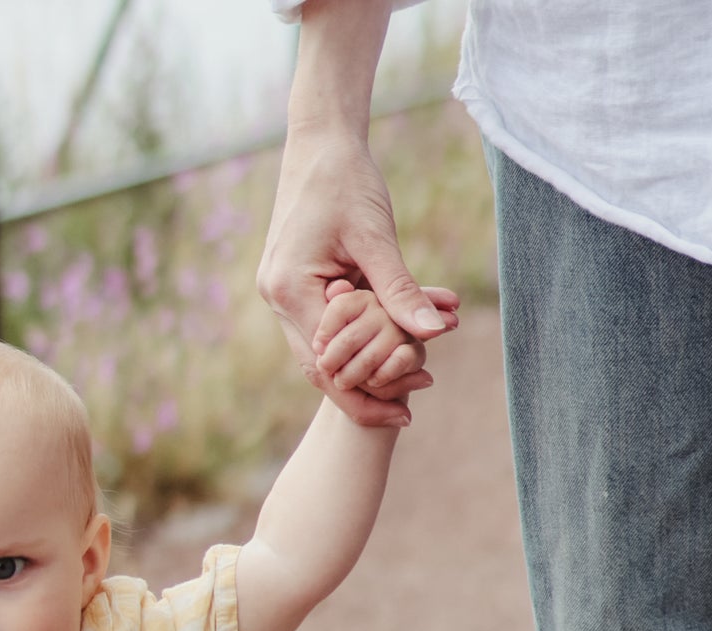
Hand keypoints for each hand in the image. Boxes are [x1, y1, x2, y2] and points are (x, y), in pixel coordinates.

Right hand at [258, 123, 459, 425]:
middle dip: (365, 388)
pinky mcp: (289, 285)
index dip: (366, 390)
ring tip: (406, 377)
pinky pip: (320, 327)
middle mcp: (276, 300)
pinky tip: (384, 345)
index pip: (328, 362)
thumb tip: (435, 332)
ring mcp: (279, 294)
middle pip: (319, 367)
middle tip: (410, 406)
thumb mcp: (378, 237)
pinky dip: (353, 339)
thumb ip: (401, 289)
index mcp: (290, 291)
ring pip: (319, 351)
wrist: (318, 142)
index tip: (407, 408)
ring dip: (362, 364)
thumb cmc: (348, 179)